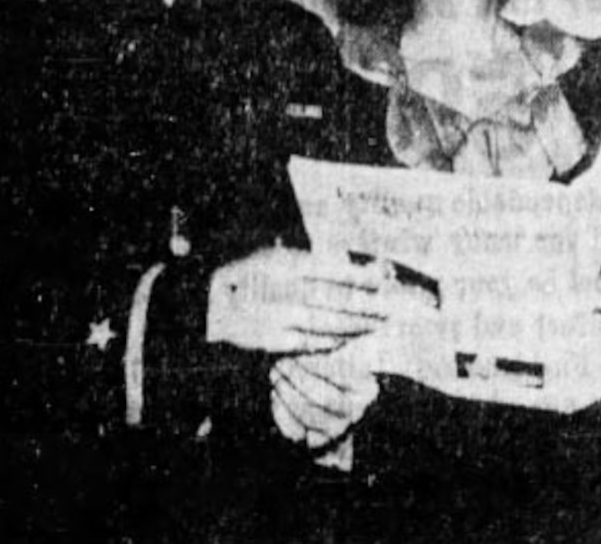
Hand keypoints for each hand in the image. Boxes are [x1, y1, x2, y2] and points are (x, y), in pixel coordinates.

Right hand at [207, 247, 390, 352]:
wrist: (209, 307)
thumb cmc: (250, 276)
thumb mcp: (276, 258)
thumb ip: (311, 261)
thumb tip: (350, 264)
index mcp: (285, 264)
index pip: (333, 270)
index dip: (362, 277)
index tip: (383, 281)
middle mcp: (284, 290)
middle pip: (337, 299)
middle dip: (368, 305)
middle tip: (391, 308)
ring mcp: (279, 318)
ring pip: (328, 323)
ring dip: (357, 325)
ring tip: (376, 324)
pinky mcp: (274, 340)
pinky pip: (312, 342)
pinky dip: (334, 340)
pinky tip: (349, 337)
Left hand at [270, 347, 379, 449]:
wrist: (339, 417)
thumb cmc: (337, 382)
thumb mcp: (342, 365)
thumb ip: (328, 354)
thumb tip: (300, 345)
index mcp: (366, 389)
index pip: (338, 375)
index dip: (313, 364)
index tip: (296, 354)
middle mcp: (355, 413)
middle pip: (323, 396)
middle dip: (297, 378)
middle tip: (281, 363)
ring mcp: (336, 431)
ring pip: (306, 414)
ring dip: (286, 393)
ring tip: (276, 377)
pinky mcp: (316, 444)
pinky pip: (294, 430)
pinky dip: (281, 412)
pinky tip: (276, 396)